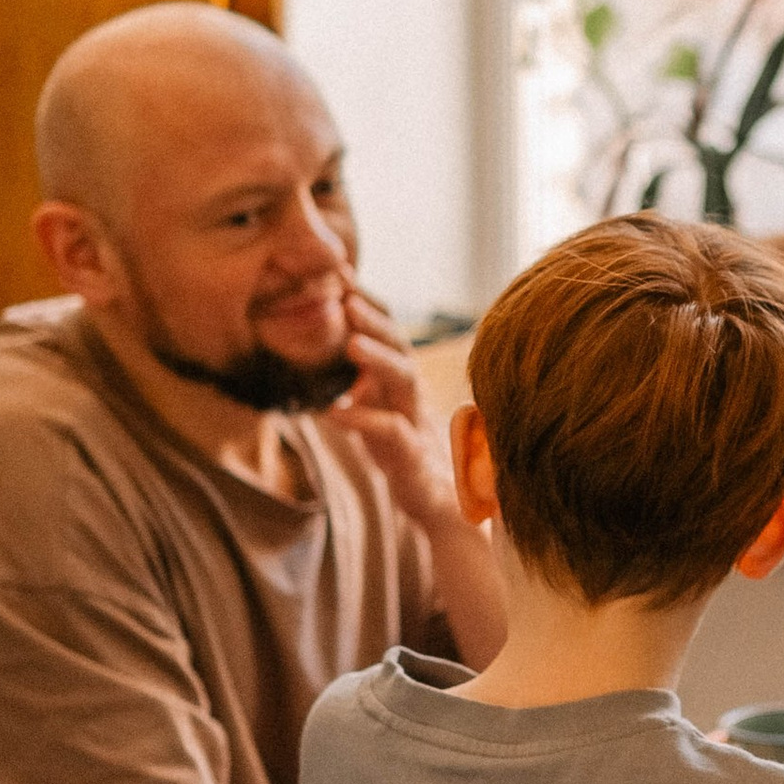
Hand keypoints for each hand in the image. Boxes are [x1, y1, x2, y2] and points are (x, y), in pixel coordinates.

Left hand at [319, 292, 455, 531]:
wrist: (448, 512)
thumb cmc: (414, 461)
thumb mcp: (385, 419)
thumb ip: (367, 391)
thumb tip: (338, 367)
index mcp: (405, 387)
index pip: (389, 335)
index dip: (368, 304)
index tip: (341, 272)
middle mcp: (415, 399)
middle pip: (401, 348)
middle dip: (374, 319)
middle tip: (345, 294)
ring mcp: (418, 428)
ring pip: (405, 383)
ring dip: (378, 360)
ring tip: (351, 343)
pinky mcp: (415, 461)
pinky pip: (392, 435)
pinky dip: (364, 421)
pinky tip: (335, 413)